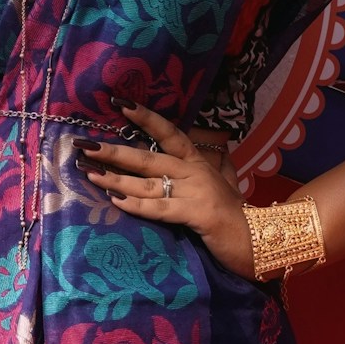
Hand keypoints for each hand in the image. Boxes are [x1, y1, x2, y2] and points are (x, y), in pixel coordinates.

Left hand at [79, 106, 253, 276]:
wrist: (260, 240)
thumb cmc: (239, 215)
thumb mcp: (230, 184)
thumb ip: (223, 167)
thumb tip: (223, 150)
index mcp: (198, 163)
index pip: (169, 133)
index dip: (146, 117)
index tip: (120, 103)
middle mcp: (195, 172)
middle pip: (148, 157)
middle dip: (113, 152)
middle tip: (84, 145)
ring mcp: (196, 192)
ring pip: (148, 183)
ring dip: (116, 179)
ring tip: (89, 173)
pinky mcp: (197, 214)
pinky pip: (160, 208)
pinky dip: (137, 205)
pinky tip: (116, 202)